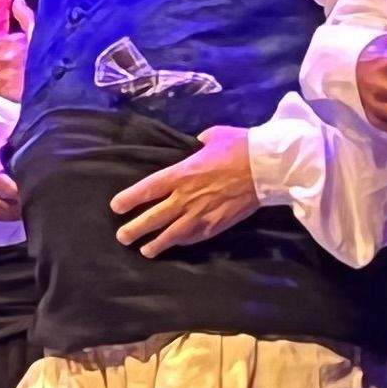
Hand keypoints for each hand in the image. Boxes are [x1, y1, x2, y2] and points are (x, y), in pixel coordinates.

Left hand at [113, 124, 262, 254]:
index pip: (146, 189)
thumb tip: (200, 141)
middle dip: (135, 229)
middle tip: (122, 237)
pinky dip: (183, 242)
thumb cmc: (241, 147)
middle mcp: (185, 196)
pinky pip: (194, 237)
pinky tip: (176, 244)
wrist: (269, 168)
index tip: (116, 207)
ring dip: (156, 244)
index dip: (129, 199)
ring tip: (144, 251)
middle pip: (153, 217)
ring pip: (172, 234)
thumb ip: (202, 141)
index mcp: (181, 173)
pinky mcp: (217, 224)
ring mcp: (201, 213)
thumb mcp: (216, 136)